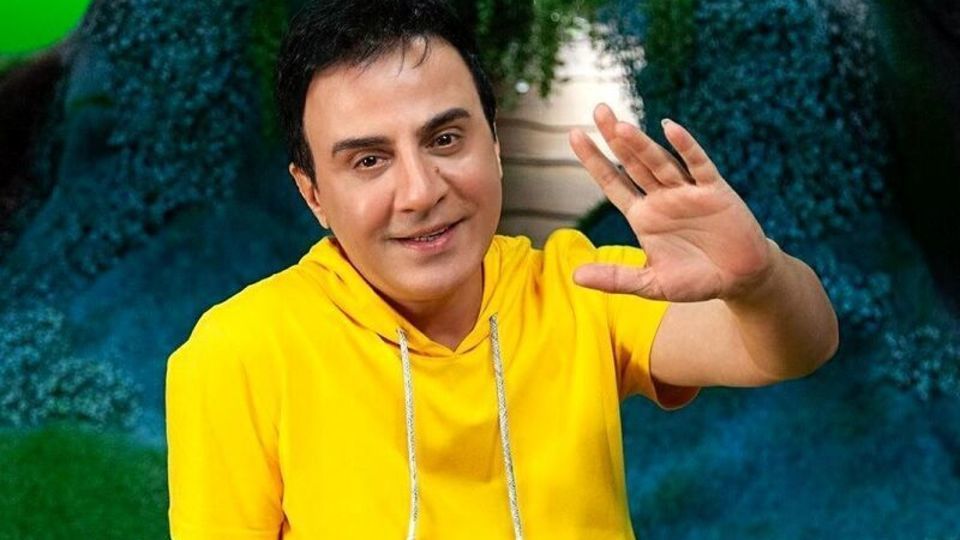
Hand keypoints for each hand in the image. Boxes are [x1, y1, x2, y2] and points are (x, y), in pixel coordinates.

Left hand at [569, 104, 775, 302]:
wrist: (739, 280)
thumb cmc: (695, 280)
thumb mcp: (651, 283)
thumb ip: (615, 278)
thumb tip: (574, 276)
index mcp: (643, 215)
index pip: (612, 182)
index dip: (594, 160)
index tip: (574, 135)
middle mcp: (662, 197)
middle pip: (633, 163)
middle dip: (615, 139)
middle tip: (598, 110)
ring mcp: (687, 192)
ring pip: (660, 163)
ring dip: (642, 145)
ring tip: (620, 126)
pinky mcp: (714, 192)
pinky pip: (698, 166)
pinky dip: (686, 147)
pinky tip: (670, 129)